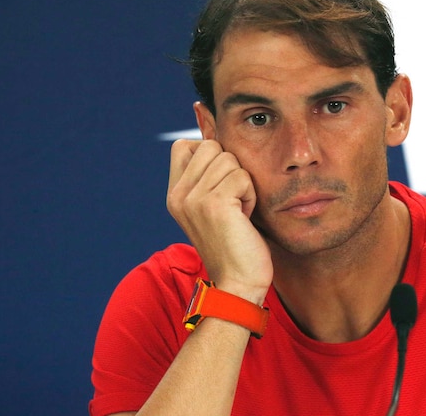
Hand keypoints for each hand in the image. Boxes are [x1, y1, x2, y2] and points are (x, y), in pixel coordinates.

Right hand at [166, 139, 272, 303]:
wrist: (237, 283)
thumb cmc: (234, 244)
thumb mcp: (211, 207)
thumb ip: (207, 177)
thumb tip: (218, 141)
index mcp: (174, 194)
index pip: (185, 145)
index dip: (210, 155)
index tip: (221, 185)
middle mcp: (178, 195)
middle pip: (212, 146)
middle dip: (231, 169)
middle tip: (232, 201)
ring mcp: (193, 199)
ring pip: (229, 159)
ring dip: (243, 184)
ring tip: (238, 211)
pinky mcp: (214, 204)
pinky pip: (243, 177)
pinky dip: (251, 196)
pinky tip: (244, 218)